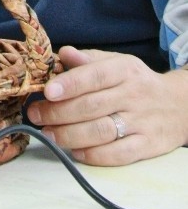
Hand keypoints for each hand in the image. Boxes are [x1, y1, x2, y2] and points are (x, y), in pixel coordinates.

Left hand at [26, 45, 187, 164]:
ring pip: (101, 131)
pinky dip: (93, 155)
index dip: (69, 84)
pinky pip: (118, 154)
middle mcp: (133, 95)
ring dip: (69, 135)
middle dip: (58, 112)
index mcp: (124, 70)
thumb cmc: (136, 82)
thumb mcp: (116, 63)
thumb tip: (62, 53)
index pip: (94, 75)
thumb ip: (88, 60)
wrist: (179, 105)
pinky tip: (75, 151)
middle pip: (91, 106)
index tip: (47, 92)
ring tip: (48, 134)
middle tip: (35, 115)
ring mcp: (141, 122)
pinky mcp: (148, 146)